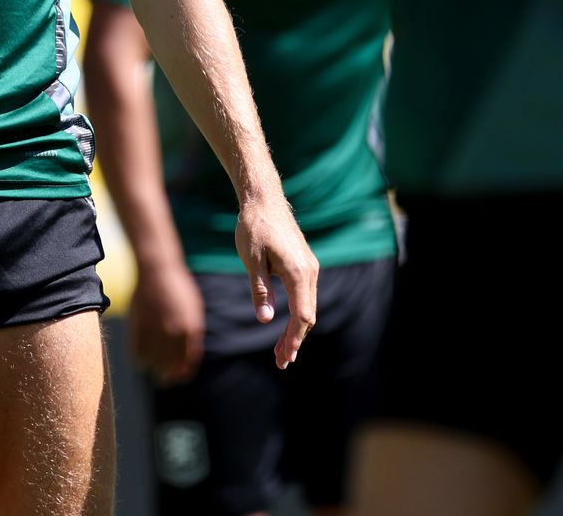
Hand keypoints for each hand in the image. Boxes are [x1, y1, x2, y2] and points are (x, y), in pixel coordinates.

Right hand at [128, 260, 205, 386]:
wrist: (158, 269)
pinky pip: (136, 352)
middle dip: (168, 376)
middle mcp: (174, 332)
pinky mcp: (138, 325)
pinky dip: (138, 359)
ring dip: (152, 369)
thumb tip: (188, 357)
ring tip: (152, 370)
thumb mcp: (193, 310)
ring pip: (152, 362)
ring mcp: (155, 329)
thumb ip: (192, 334)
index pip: (187, 360)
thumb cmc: (178, 289)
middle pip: (170, 365)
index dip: (182, 372)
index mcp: (190, 328)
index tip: (178, 378)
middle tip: (164, 380)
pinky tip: (140, 359)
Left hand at [233, 195, 316, 369]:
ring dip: (296, 330)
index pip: (302, 316)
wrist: (264, 199)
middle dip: (295, 340)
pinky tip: (286, 325)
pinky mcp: (304, 264)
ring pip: (308, 306)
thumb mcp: (252, 260)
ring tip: (282, 352)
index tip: (284, 357)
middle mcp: (310, 271)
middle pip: (308, 316)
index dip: (293, 339)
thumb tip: (266, 320)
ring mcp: (310, 267)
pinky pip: (305, 295)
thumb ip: (260, 290)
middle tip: (281, 362)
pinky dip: (297, 314)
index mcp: (299, 272)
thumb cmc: (254, 227)